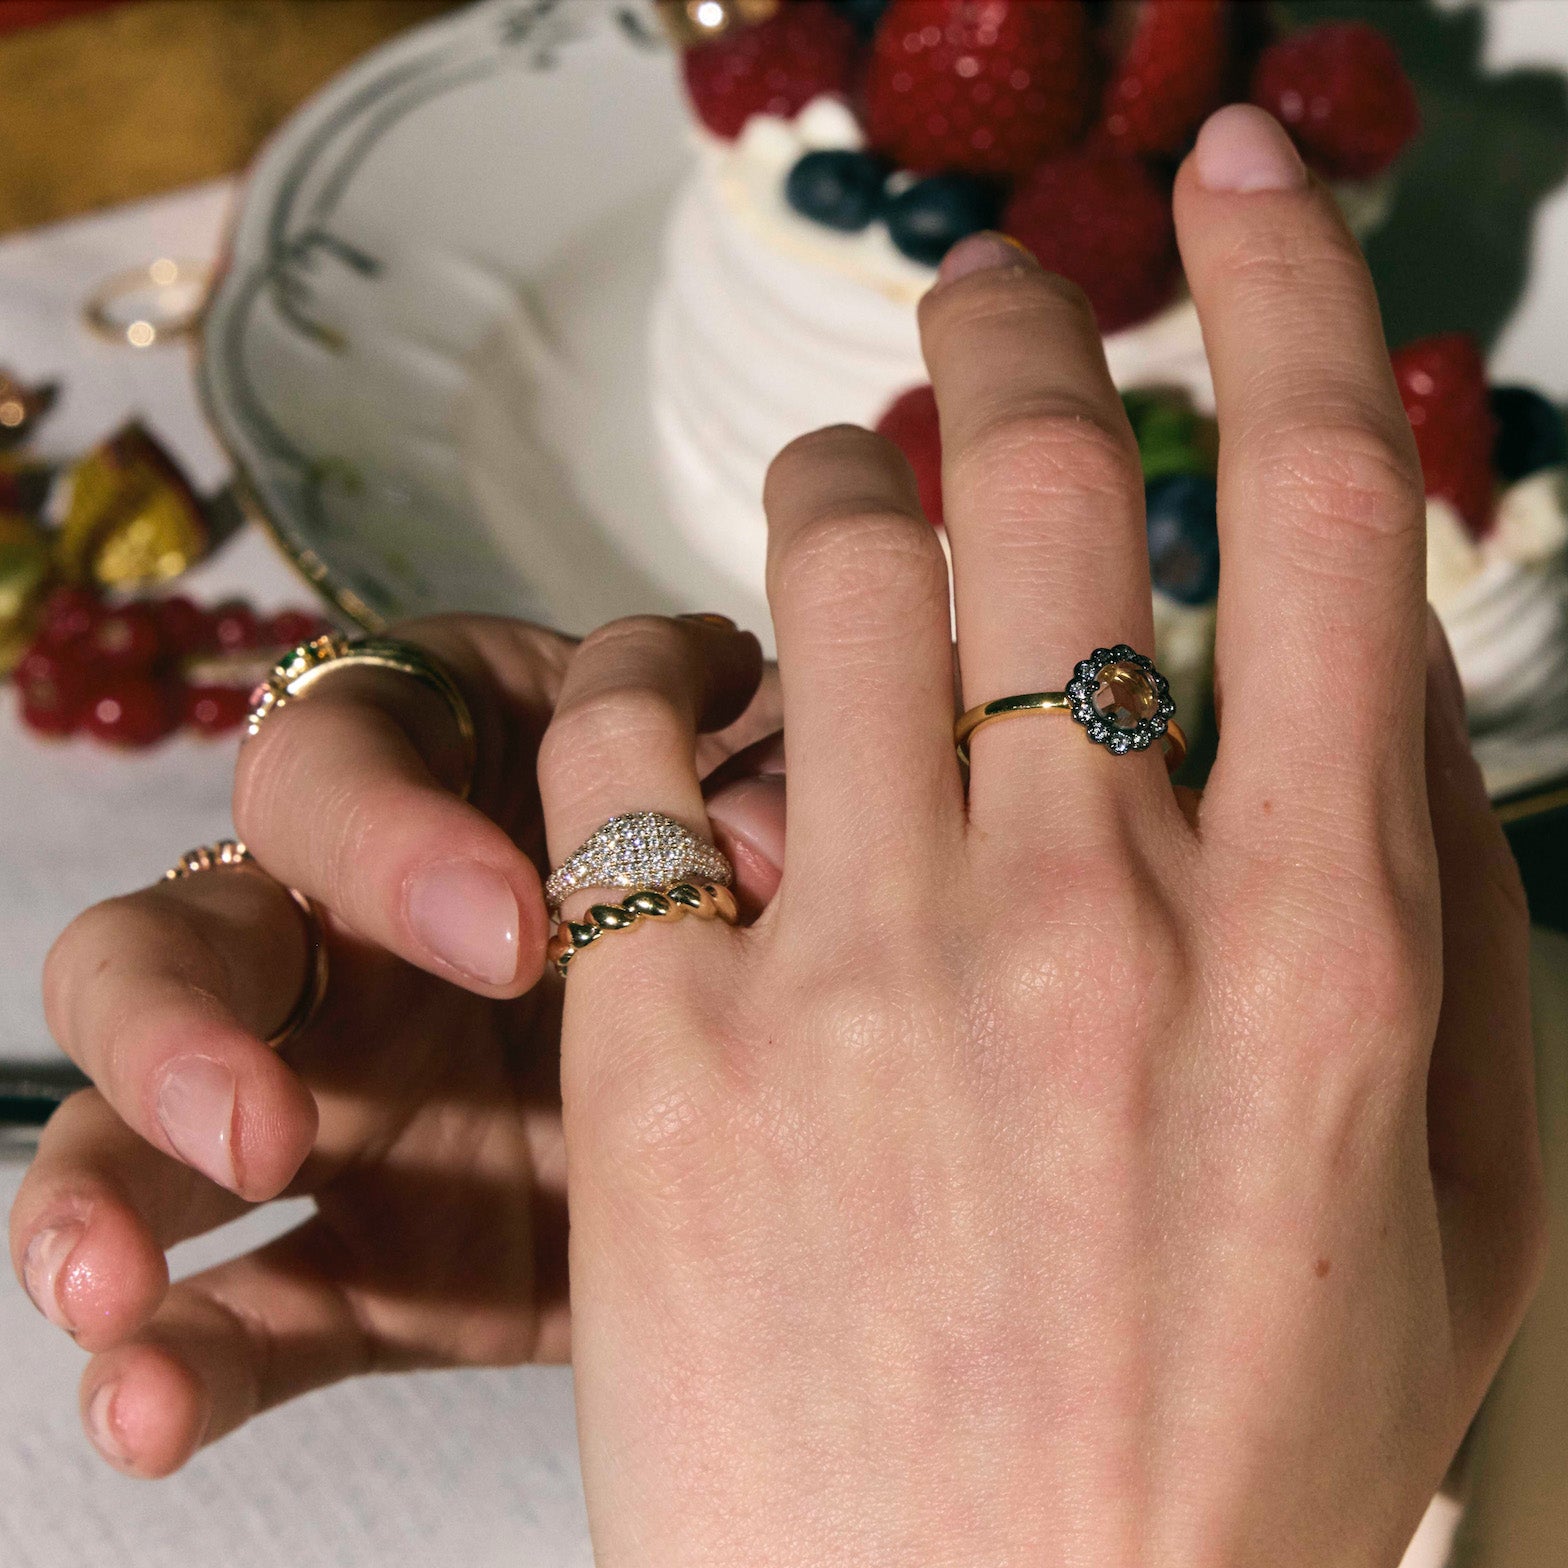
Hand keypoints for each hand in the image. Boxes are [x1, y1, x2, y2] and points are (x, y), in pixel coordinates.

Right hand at [9, 613, 780, 1475]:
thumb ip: (749, 784)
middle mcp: (337, 930)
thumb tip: (754, 841)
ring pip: (142, 1125)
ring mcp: (331, 1100)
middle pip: (176, 939)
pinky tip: (150, 1409)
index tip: (512, 936)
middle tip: (262, 1128)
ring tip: (110, 1290)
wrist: (772, 1049)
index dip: (390, 842)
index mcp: (427, 787)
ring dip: (103, 1194)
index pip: (334, 771)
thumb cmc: (737, 866)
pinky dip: (182, 1356)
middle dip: (180, 1027)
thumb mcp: (745, 796)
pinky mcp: (363, 1254)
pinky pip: (242, 1307)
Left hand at [541, 108, 1544, 1565]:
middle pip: (1039, 482)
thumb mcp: (1450, 1222)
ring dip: (828, 483)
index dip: (1282, 295)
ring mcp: (861, 972)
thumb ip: (1442, 955)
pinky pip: (619, 753)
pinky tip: (671, 713)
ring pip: (821, 566)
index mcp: (1319, 940)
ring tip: (833, 493)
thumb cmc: (1226, 1461)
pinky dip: (641, 685)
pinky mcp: (664, 1054)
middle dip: (1008, 332)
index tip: (1229, 190)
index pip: (1323, 508)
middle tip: (986, 295)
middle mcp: (1093, 914)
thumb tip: (1386, 738)